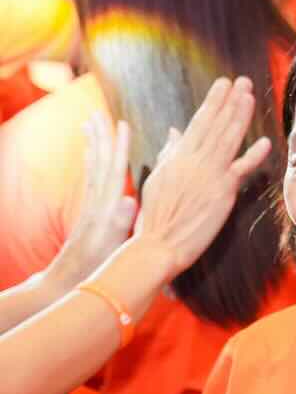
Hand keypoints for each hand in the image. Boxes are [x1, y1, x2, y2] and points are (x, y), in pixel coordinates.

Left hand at [44, 111, 136, 292]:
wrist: (69, 280)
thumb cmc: (97, 267)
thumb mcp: (113, 246)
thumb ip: (120, 222)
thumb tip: (128, 199)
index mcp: (107, 205)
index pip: (114, 169)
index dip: (119, 146)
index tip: (122, 123)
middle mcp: (98, 200)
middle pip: (100, 161)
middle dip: (100, 137)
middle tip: (98, 112)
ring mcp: (92, 205)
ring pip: (94, 167)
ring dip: (93, 144)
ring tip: (91, 123)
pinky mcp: (90, 211)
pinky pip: (91, 179)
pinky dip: (92, 162)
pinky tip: (92, 155)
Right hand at [132, 77, 272, 276]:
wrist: (158, 244)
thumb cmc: (155, 215)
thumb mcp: (158, 178)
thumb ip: (169, 153)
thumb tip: (174, 131)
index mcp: (177, 156)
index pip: (199, 122)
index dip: (213, 102)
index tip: (223, 84)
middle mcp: (193, 161)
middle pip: (215, 125)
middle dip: (230, 101)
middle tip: (243, 81)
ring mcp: (208, 175)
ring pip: (228, 140)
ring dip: (240, 117)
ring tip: (250, 96)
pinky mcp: (221, 192)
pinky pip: (240, 170)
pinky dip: (253, 156)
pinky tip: (265, 142)